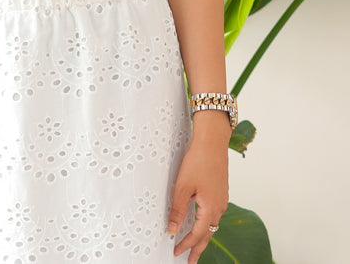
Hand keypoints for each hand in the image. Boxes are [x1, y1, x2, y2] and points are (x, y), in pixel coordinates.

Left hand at [167, 126, 228, 262]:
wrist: (213, 141)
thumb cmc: (198, 160)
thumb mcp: (183, 186)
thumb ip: (178, 210)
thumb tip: (172, 230)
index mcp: (211, 208)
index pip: (198, 234)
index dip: (186, 245)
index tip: (176, 253)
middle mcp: (219, 206)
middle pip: (208, 234)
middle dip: (198, 248)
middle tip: (190, 261)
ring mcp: (222, 198)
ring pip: (212, 224)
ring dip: (203, 236)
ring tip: (195, 246)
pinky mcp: (221, 191)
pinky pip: (214, 213)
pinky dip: (207, 223)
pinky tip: (202, 222)